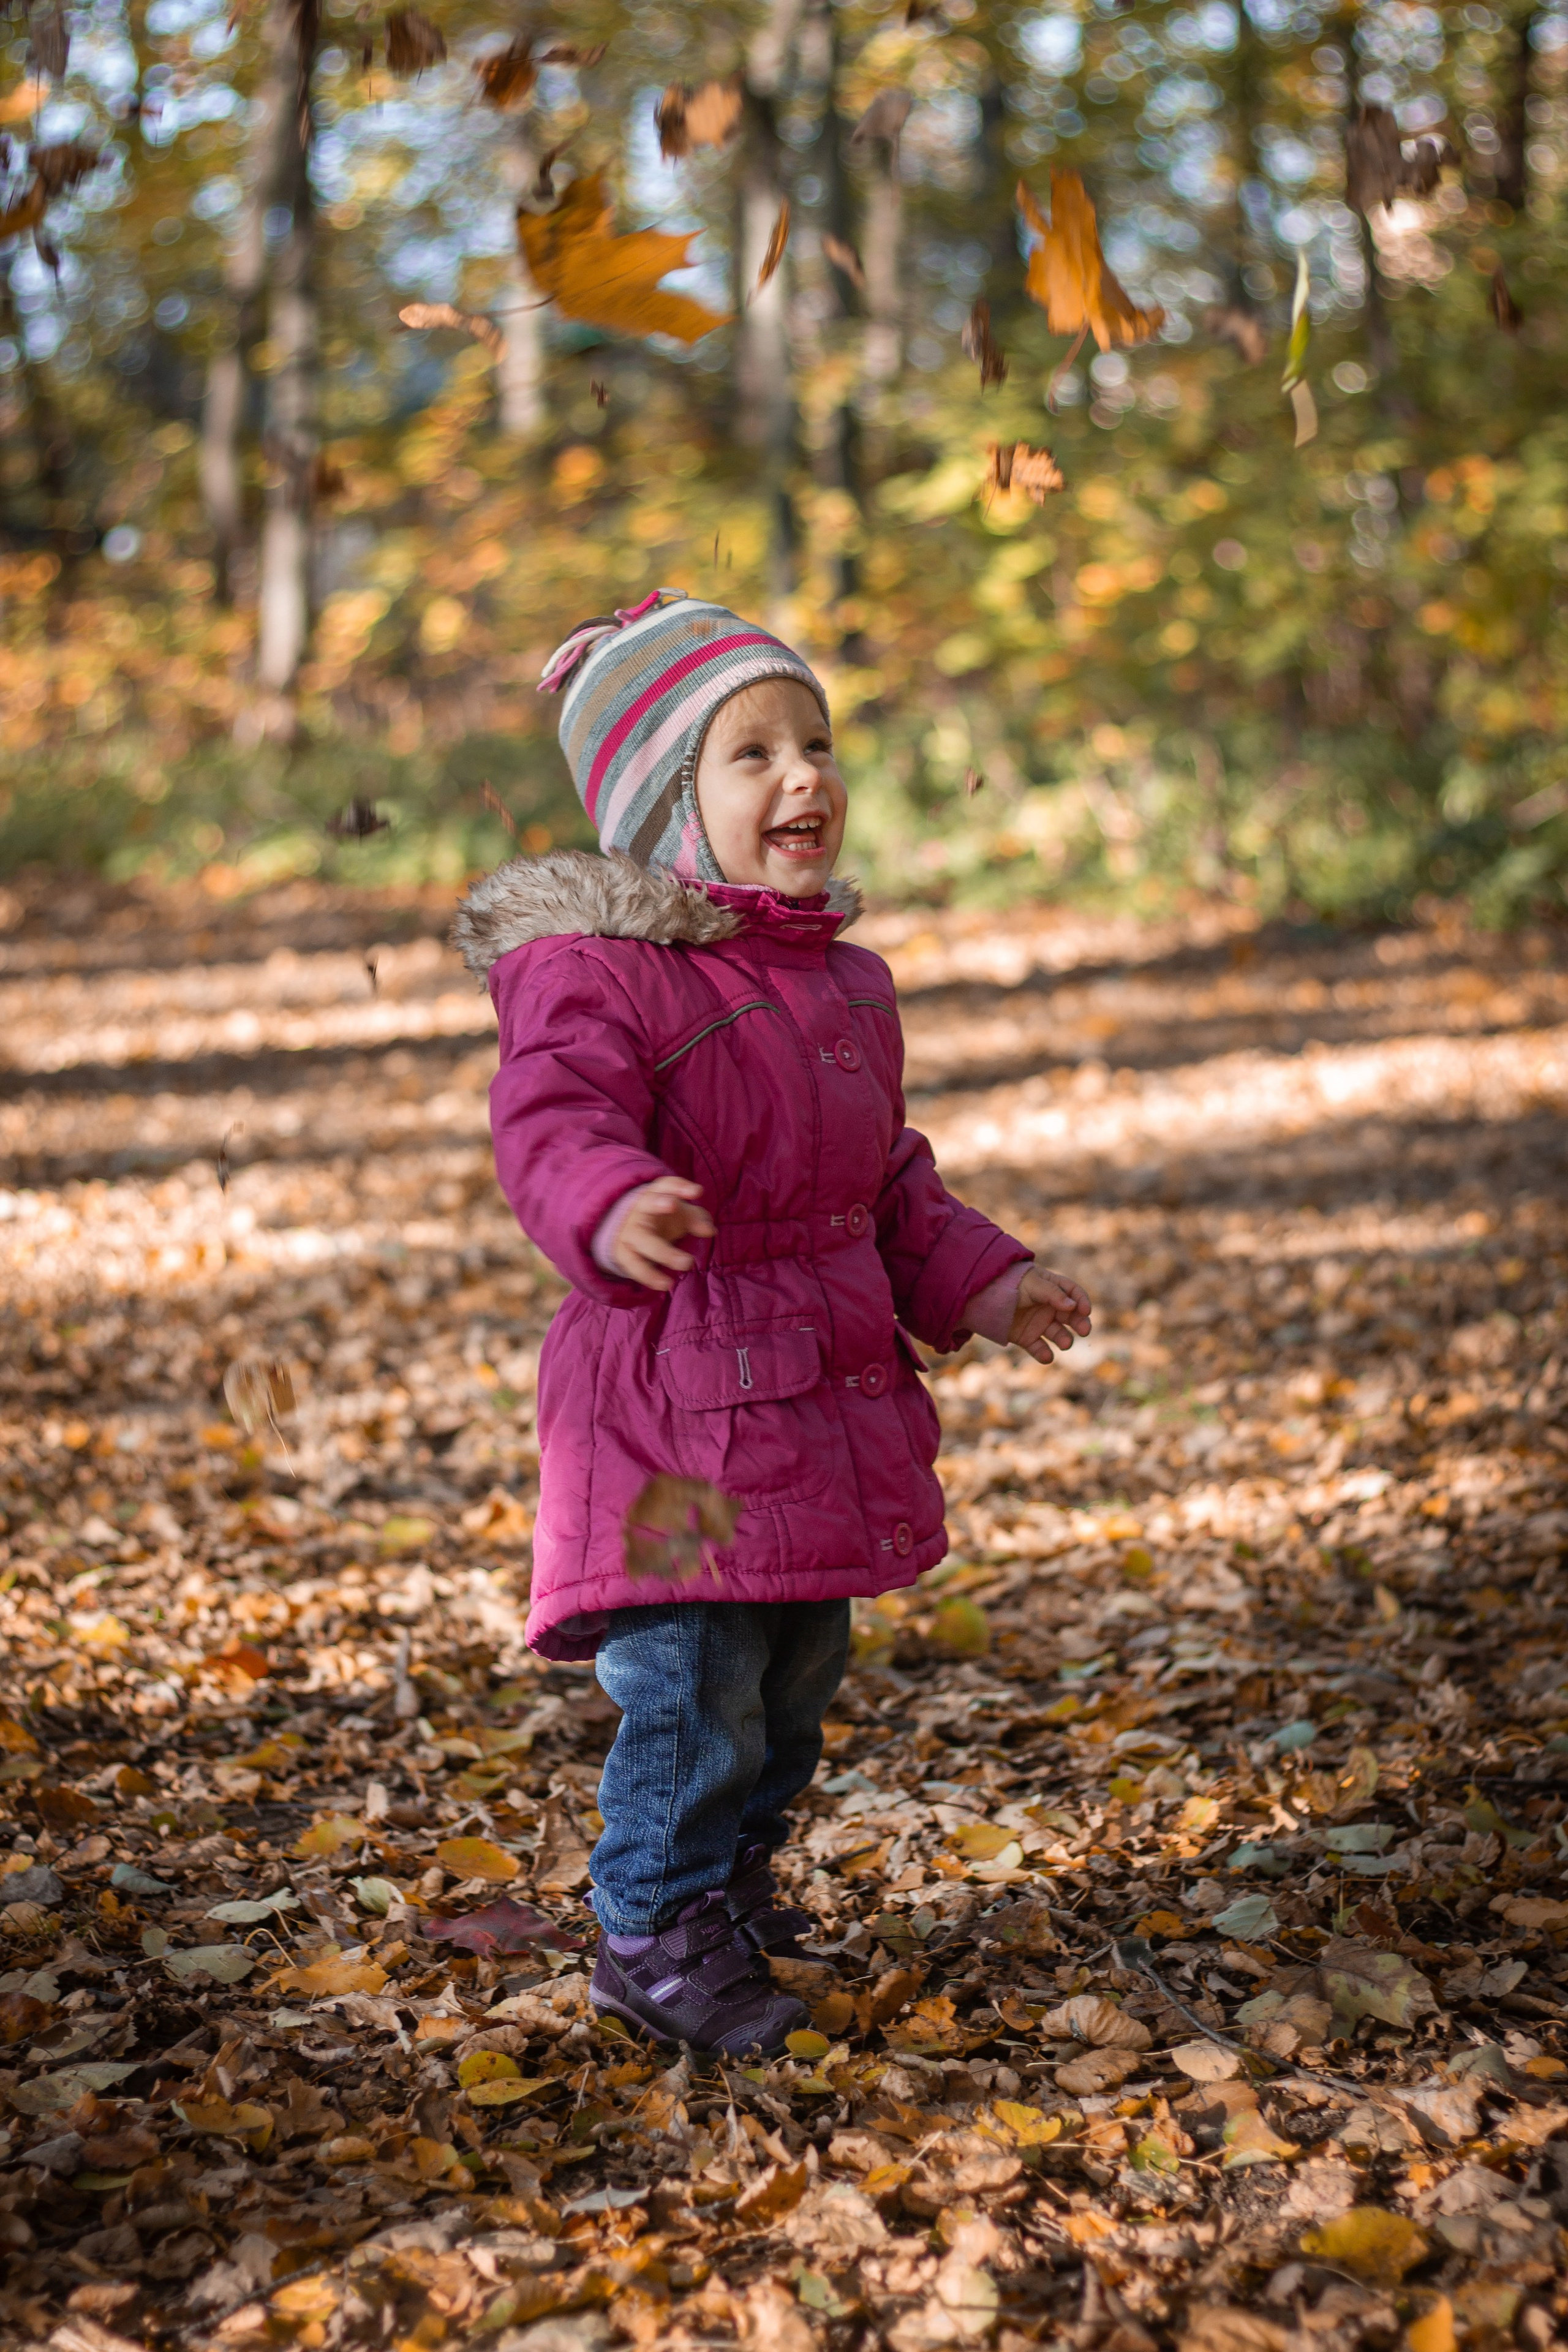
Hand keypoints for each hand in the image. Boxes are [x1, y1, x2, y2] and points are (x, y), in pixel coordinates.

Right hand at [609, 1174, 715, 1291]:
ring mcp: (629, 1232)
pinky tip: (666, 1284)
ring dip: (663, 1252)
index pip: (665, 1185)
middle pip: (647, 1204)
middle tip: (673, 1205)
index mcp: (654, 1195)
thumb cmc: (662, 1220)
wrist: (627, 1233)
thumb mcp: (680, 1215)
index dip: (680, 1187)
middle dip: (659, 1203)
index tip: (697, 1191)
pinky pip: (635, 1265)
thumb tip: (710, 1231)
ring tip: (687, 1263)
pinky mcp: (622, 1253)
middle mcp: (639, 1211)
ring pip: (643, 1240)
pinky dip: (649, 1275)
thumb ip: (696, 1219)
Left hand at [1008, 1266, 1092, 1364]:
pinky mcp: (1027, 1338)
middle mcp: (1049, 1307)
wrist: (983, 1294)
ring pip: (1058, 1334)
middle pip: (1071, 1316)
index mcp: (1053, 1289)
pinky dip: (1044, 1354)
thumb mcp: (1033, 1284)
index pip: (1074, 1294)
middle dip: (1080, 1323)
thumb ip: (1053, 1294)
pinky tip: (1046, 1356)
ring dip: (1064, 1339)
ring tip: (1065, 1343)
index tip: (1085, 1310)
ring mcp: (1039, 1323)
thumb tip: (1073, 1306)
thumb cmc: (1011, 1283)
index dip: (1082, 1301)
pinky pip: (1039, 1348)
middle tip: (1084, 1330)